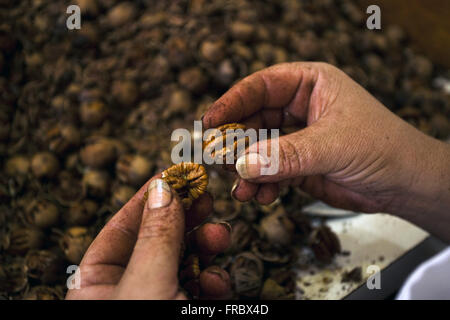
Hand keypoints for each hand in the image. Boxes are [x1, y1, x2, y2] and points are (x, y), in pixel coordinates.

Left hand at [66, 175, 231, 299]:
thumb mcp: (146, 284)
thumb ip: (156, 236)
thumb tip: (163, 188)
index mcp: (97, 286)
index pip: (119, 230)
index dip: (147, 199)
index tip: (174, 174)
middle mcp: (128, 290)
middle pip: (158, 240)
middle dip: (185, 219)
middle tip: (205, 196)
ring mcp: (160, 299)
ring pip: (185, 260)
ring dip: (206, 245)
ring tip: (219, 235)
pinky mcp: (187, 309)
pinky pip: (201, 285)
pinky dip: (213, 279)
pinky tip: (217, 281)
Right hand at [203, 62, 449, 240]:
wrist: (405, 185)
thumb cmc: (382, 149)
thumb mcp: (333, 146)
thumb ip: (287, 155)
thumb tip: (243, 165)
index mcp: (310, 84)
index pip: (261, 86)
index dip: (232, 103)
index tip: (209, 122)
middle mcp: (299, 108)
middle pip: (253, 119)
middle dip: (235, 142)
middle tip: (217, 161)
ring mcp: (296, 138)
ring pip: (258, 149)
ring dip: (245, 169)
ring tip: (240, 188)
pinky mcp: (297, 165)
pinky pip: (269, 172)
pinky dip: (261, 185)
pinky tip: (259, 197)